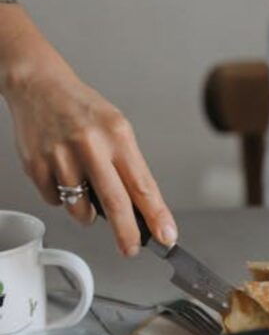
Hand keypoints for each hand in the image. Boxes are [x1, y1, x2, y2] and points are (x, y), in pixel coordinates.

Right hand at [5, 56, 176, 255]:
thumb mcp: (116, 129)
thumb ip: (128, 168)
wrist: (39, 86)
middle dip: (126, 233)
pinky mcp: (36, 165)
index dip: (157, 216)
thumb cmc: (82, 110)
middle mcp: (90, 145)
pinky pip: (55, 201)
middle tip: (131, 248)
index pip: (142, 185)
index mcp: (117, 135)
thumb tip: (141, 211)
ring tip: (83, 184)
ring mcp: (60, 156)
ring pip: (80, 209)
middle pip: (114, 203)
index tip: (167, 236)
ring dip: (86, 211)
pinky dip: (61, 197)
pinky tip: (61, 173)